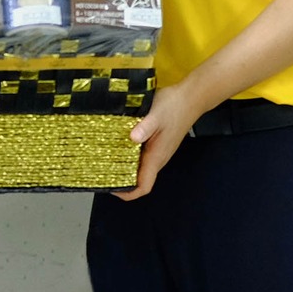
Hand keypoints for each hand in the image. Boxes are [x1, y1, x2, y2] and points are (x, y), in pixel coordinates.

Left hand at [115, 79, 207, 201]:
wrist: (191, 98)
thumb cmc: (175, 107)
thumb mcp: (157, 114)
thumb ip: (145, 127)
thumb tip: (132, 137)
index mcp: (157, 157)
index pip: (144, 187)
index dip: (128, 193)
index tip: (112, 188)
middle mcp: (158, 158)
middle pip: (139, 180)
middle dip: (121, 181)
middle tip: (101, 172)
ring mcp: (158, 151)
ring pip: (140, 168)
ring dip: (124, 168)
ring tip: (105, 159)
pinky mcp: (157, 143)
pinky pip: (141, 156)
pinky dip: (129, 155)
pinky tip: (118, 145)